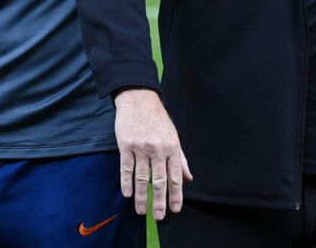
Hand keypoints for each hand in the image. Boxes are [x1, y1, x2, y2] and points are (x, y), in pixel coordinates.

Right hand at [114, 89, 191, 220]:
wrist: (139, 100)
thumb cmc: (158, 120)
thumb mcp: (174, 137)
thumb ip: (181, 159)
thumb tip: (189, 178)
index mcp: (172, 147)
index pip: (176, 176)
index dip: (176, 194)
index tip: (176, 209)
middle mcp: (158, 149)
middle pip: (159, 180)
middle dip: (160, 200)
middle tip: (160, 216)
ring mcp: (141, 148)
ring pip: (142, 177)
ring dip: (142, 196)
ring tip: (141, 211)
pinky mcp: (126, 146)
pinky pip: (126, 168)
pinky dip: (127, 182)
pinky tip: (128, 194)